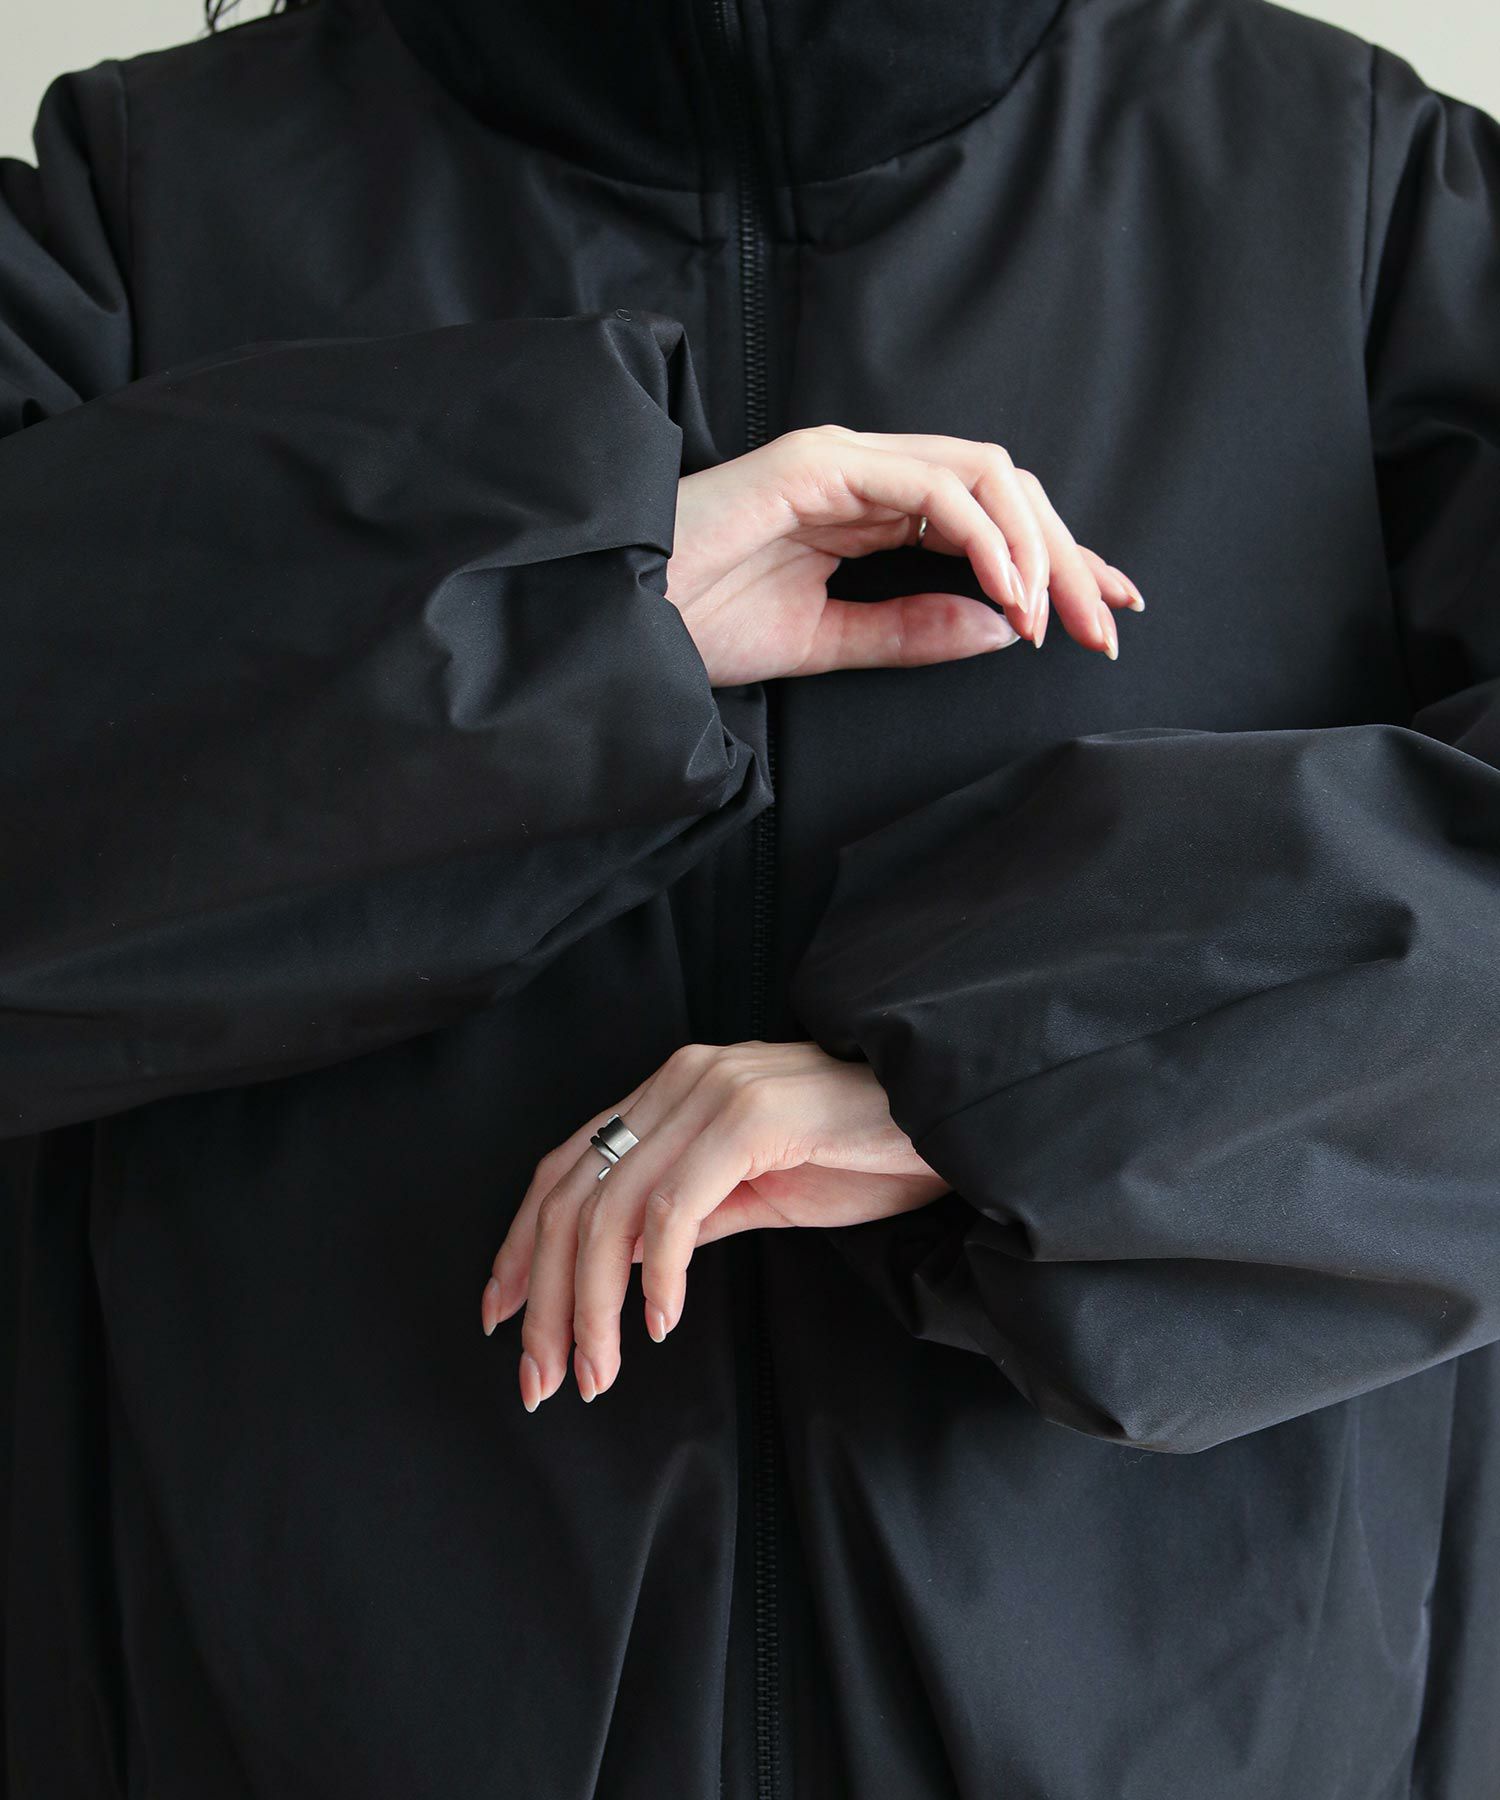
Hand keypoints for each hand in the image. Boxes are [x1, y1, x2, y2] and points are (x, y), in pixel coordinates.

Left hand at [480, 1041, 950, 1409]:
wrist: (951, 1114)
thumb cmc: (867, 1152)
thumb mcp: (759, 1189)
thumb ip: (687, 1215)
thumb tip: (623, 1266)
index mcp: (671, 1091)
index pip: (565, 1167)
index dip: (519, 1245)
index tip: (500, 1318)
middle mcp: (679, 1079)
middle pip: (572, 1195)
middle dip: (544, 1297)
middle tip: (541, 1379)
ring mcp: (713, 1092)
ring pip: (610, 1209)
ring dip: (591, 1306)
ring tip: (597, 1374)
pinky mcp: (751, 1118)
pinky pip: (676, 1209)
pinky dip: (656, 1274)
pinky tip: (662, 1324)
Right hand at [665, 423, 1142, 685]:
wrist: (619, 623)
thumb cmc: (696, 624)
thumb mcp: (828, 642)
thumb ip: (914, 631)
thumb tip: (1004, 627)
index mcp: (870, 509)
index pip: (991, 517)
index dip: (1059, 560)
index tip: (1106, 612)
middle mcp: (867, 473)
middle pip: (1005, 488)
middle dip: (1067, 556)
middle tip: (1104, 628)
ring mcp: (844, 460)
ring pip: (984, 474)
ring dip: (1037, 547)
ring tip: (1055, 616)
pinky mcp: (819, 464)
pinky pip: (934, 487)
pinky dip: (985, 539)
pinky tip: (1007, 593)